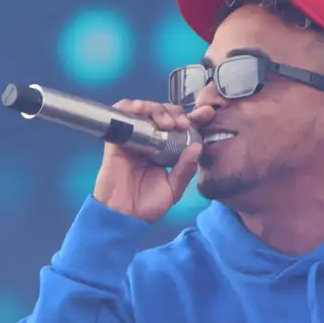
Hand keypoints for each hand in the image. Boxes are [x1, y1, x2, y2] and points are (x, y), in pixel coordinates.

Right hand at [92, 100, 213, 222]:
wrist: (123, 216)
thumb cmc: (147, 206)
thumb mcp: (174, 189)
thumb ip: (186, 169)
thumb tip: (198, 146)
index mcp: (166, 150)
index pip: (179, 126)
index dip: (192, 116)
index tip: (205, 114)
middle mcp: (150, 141)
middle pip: (163, 112)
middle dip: (175, 112)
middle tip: (183, 123)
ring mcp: (134, 138)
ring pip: (145, 109)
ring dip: (158, 109)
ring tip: (167, 122)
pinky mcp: (118, 138)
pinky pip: (122, 113)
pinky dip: (132, 107)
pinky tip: (143, 112)